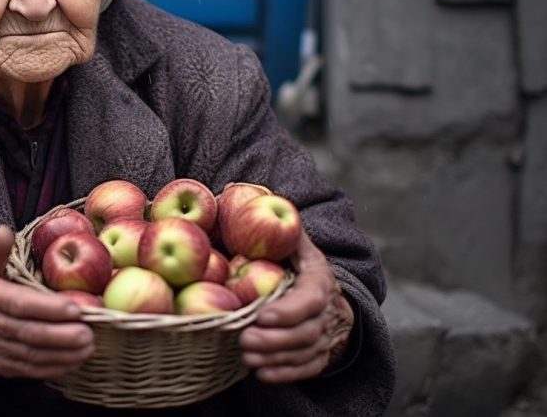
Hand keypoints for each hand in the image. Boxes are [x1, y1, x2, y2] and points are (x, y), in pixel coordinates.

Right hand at [0, 225, 93, 404]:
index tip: (74, 308)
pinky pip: (31, 370)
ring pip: (34, 354)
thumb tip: (3, 230)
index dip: (48, 308)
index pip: (20, 303)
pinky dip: (54, 368)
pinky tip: (74, 362)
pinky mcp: (4, 367)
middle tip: (90, 332)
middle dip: (63, 336)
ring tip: (88, 347)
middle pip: (31, 333)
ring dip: (64, 354)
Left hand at [238, 230, 353, 383]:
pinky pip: (307, 368)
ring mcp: (325, 334)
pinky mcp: (320, 354)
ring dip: (275, 357)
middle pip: (306, 331)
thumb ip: (279, 229)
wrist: (326, 293)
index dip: (288, 310)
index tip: (262, 316)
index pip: (310, 299)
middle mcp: (327, 310)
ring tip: (246, 355)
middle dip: (275, 339)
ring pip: (305, 352)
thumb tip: (247, 197)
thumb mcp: (294, 243)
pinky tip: (261, 374)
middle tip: (245, 340)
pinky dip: (285, 374)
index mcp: (319, 280)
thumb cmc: (297, 264)